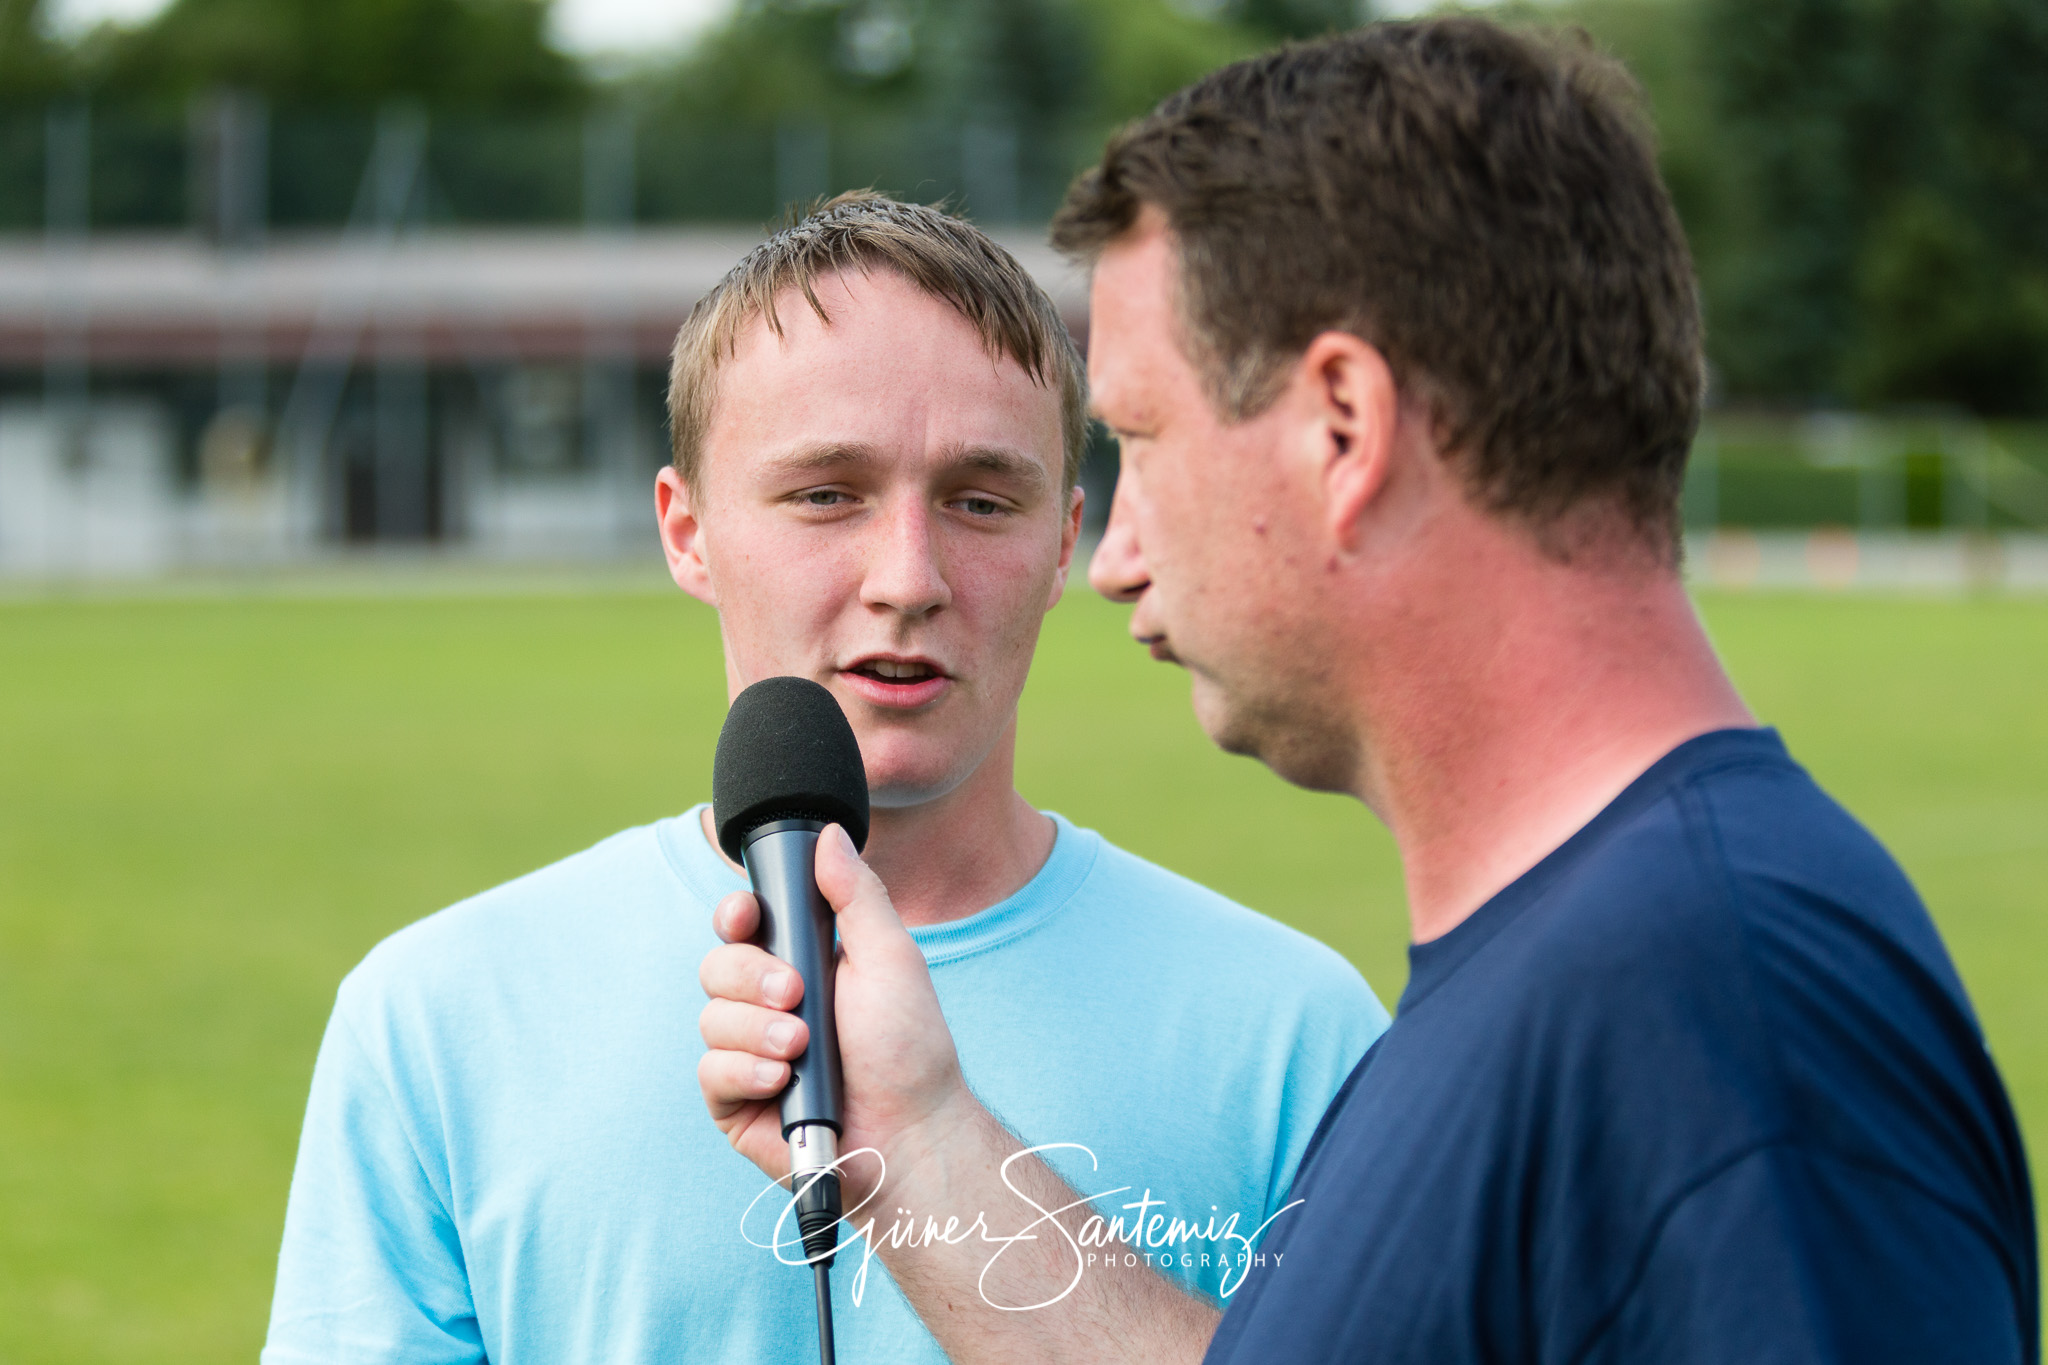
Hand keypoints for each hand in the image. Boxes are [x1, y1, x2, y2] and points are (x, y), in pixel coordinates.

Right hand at [697, 824, 971, 1204]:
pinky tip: (782, 1081)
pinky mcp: (735, 1102)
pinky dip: (746, 1071)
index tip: (748, 915)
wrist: (911, 1131)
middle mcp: (768, 1005)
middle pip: (717, 964)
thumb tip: (829, 835)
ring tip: (801, 1047)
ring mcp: (749, 1053)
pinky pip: (710, 1071)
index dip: (736, 914)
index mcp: (801, 964)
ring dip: (758, 1029)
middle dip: (752, 976)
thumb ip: (855, 894)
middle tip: (796, 993)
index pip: (743, 926)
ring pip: (711, 1017)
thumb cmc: (909, 1047)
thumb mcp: (889, 956)